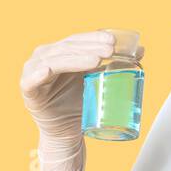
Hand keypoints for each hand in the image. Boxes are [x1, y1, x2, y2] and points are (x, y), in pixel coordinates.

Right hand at [20, 30, 116, 170]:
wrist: (67, 131)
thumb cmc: (81, 103)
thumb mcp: (99, 81)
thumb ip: (115, 64)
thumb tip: (142, 50)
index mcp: (60, 51)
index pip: (78, 40)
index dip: (94, 38)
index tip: (113, 41)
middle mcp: (45, 57)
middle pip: (67, 47)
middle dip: (90, 47)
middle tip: (109, 51)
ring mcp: (34, 72)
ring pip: (53, 60)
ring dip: (74, 58)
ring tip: (95, 61)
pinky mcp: (28, 90)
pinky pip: (31, 81)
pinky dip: (38, 75)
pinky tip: (46, 71)